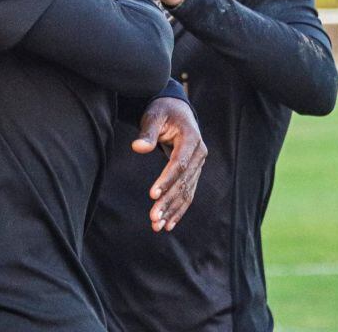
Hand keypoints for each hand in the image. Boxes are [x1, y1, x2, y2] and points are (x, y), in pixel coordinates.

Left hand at [132, 96, 206, 231]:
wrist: (177, 110)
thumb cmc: (162, 111)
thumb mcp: (154, 115)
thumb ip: (147, 132)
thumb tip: (138, 148)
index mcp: (191, 138)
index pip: (179, 164)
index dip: (166, 180)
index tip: (152, 194)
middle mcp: (199, 154)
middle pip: (183, 182)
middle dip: (168, 201)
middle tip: (153, 218)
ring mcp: (198, 165)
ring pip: (187, 192)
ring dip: (172, 210)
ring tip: (157, 226)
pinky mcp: (193, 172)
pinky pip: (187, 193)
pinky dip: (178, 209)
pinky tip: (168, 223)